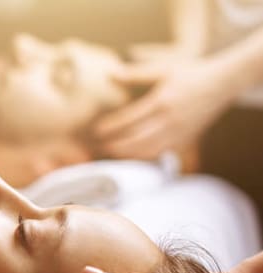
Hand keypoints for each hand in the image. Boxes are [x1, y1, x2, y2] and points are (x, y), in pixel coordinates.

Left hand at [94, 57, 235, 159]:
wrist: (223, 83)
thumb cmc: (190, 73)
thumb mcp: (163, 69)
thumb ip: (135, 73)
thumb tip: (110, 73)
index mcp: (162, 101)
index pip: (130, 119)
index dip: (111, 127)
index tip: (96, 130)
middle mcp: (170, 120)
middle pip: (136, 140)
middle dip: (115, 145)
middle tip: (99, 146)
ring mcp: (179, 133)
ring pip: (148, 150)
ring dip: (127, 154)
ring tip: (111, 152)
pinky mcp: (185, 140)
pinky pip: (161, 153)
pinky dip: (144, 157)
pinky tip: (132, 155)